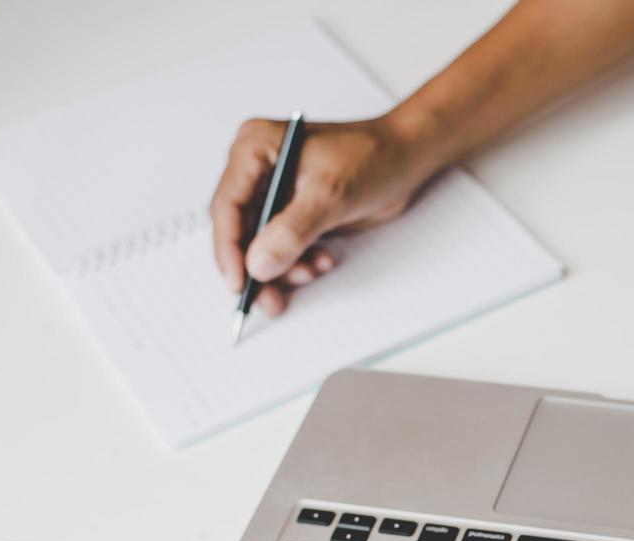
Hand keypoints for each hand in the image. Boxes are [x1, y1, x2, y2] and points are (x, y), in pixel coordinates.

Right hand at [209, 112, 446, 314]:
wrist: (407, 158)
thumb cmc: (373, 157)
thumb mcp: (330, 194)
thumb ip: (291, 232)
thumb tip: (258, 264)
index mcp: (255, 148)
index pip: (226, 206)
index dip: (228, 249)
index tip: (239, 284)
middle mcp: (259, 168)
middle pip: (240, 229)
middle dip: (257, 267)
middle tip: (270, 299)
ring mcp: (276, 190)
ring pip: (262, 243)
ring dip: (283, 267)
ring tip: (311, 272)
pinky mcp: (295, 210)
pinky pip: (284, 246)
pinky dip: (300, 261)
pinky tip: (321, 261)